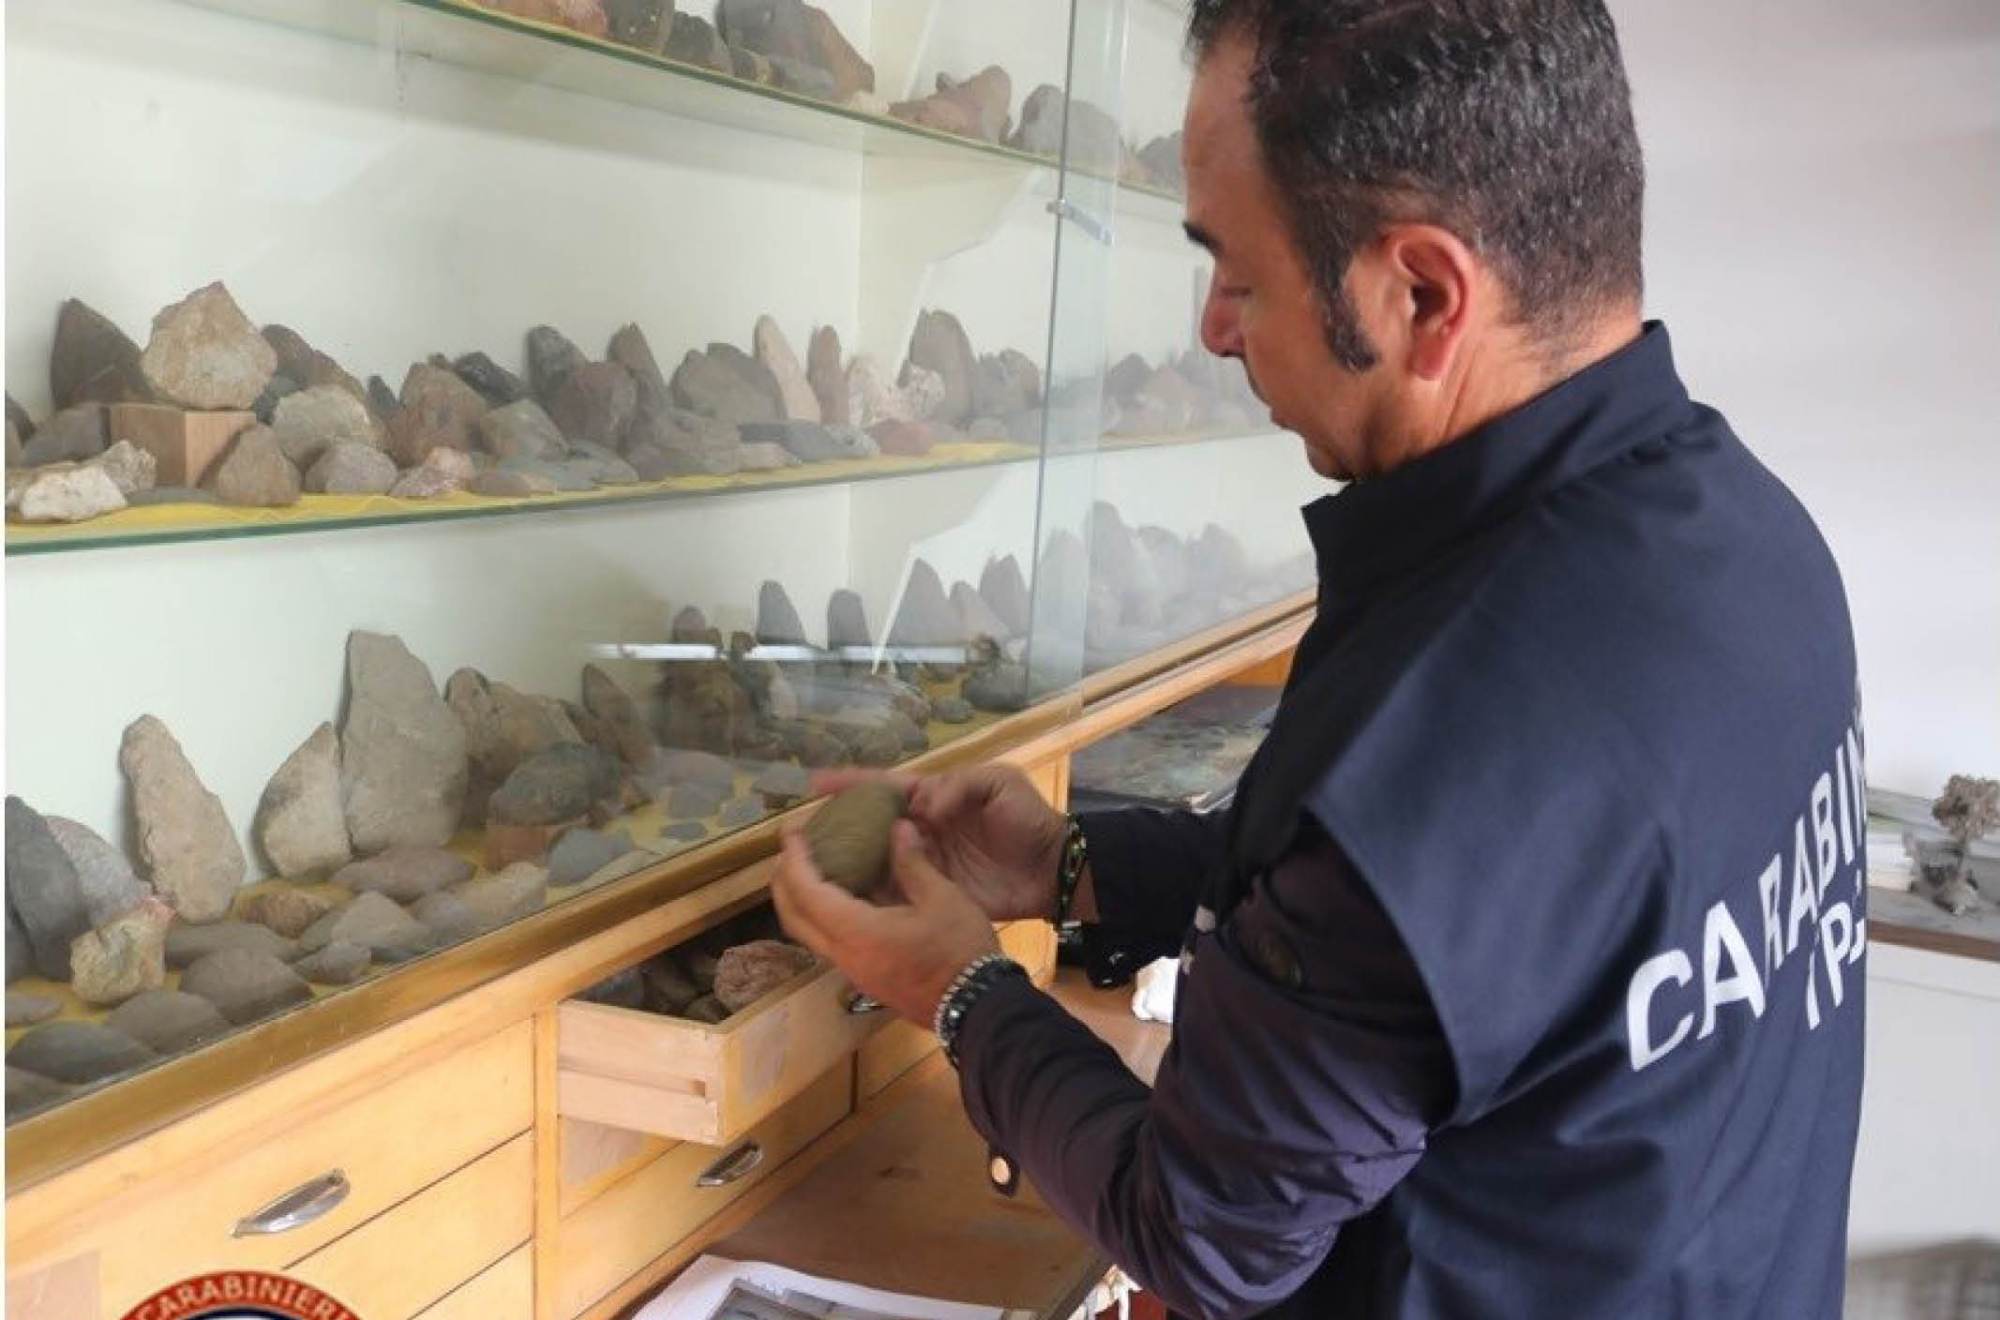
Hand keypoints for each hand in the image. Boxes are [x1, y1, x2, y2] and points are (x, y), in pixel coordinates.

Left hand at [773, 819, 1000, 1024]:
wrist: (977, 1007)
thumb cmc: (960, 950)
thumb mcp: (943, 898)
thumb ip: (913, 862)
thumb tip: (899, 826)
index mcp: (857, 931)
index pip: (807, 891)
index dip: (795, 858)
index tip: (792, 832)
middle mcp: (844, 954)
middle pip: (793, 917)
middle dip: (784, 881)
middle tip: (793, 850)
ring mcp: (853, 971)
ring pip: (808, 934)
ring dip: (801, 901)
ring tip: (814, 870)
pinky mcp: (865, 979)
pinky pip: (828, 943)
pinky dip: (821, 916)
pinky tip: (845, 898)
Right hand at [810, 766, 1067, 922]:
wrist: (1052, 870)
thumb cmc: (1028, 820)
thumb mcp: (1000, 784)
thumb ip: (959, 786)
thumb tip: (923, 805)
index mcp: (933, 797)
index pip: (884, 787)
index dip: (850, 783)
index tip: (814, 784)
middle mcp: (920, 829)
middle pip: (868, 827)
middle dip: (835, 828)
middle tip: (800, 836)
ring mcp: (924, 864)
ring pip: (874, 861)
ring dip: (845, 864)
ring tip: (808, 869)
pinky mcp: (932, 894)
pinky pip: (894, 894)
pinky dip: (869, 897)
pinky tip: (841, 902)